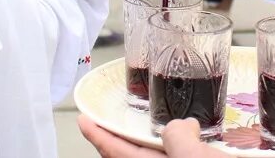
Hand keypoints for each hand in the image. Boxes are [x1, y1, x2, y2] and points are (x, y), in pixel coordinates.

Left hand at [78, 116, 225, 157]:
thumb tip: (181, 127)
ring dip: (154, 147)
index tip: (83, 120)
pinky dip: (175, 152)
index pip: (113, 152)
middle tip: (118, 121)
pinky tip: (188, 143)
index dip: (97, 134)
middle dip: (123, 141)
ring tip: (157, 130)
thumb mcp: (192, 157)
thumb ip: (177, 135)